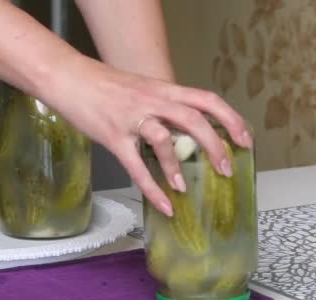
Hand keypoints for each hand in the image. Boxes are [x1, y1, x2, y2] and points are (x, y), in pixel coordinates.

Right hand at [38, 56, 252, 216]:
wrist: (70, 78)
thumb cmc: (103, 84)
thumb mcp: (141, 88)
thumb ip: (162, 105)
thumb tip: (181, 127)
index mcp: (163, 89)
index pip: (206, 100)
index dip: (230, 119)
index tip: (245, 139)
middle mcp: (152, 101)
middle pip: (194, 120)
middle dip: (215, 146)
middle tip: (226, 169)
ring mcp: (132, 119)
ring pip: (164, 140)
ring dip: (179, 166)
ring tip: (186, 187)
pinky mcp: (113, 137)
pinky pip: (136, 166)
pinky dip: (152, 189)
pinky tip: (164, 204)